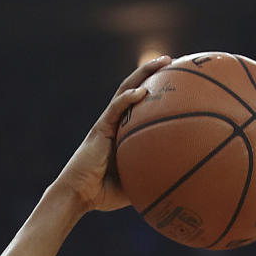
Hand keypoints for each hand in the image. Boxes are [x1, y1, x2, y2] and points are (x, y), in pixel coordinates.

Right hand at [53, 57, 170, 212]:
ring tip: (164, 61)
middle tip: (173, 62)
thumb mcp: (134, 185)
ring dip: (144, 73)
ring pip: (126, 90)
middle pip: (135, 89)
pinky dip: (129, 98)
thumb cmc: (102, 193)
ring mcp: (108, 123)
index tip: (177, 83)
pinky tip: (143, 91)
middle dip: (153, 72)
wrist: (78, 194)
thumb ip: (151, 178)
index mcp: (123, 132)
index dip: (156, 92)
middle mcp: (116, 122)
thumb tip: (177, 182)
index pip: (141, 106)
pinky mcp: (100, 128)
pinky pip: (116, 108)